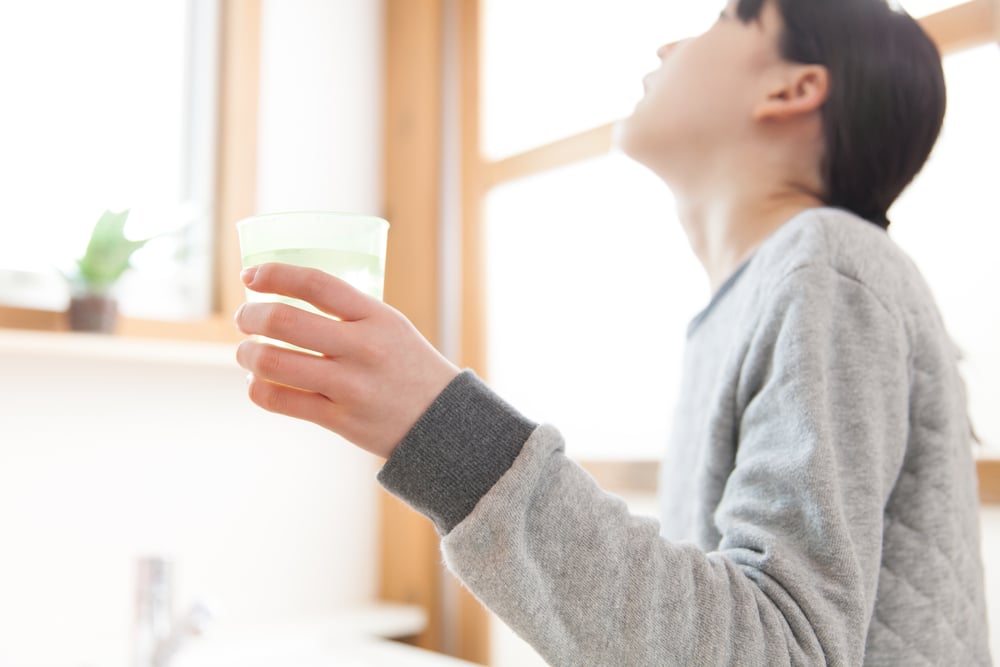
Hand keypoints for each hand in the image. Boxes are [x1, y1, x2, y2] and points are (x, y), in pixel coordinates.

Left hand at [234, 263, 459, 458]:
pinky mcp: (340, 420)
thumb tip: (285, 297)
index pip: (316, 283)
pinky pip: (279, 400)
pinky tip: (260, 381)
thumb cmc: (407, 366)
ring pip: (273, 362)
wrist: (443, 420)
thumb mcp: (390, 326)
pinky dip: (258, 387)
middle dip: (250, 316)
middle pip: (284, 320)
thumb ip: (347, 312)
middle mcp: (363, 348)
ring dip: (247, 354)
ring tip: (246, 352)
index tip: (251, 276)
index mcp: (376, 317)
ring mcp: (351, 386)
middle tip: (243, 319)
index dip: (275, 274)